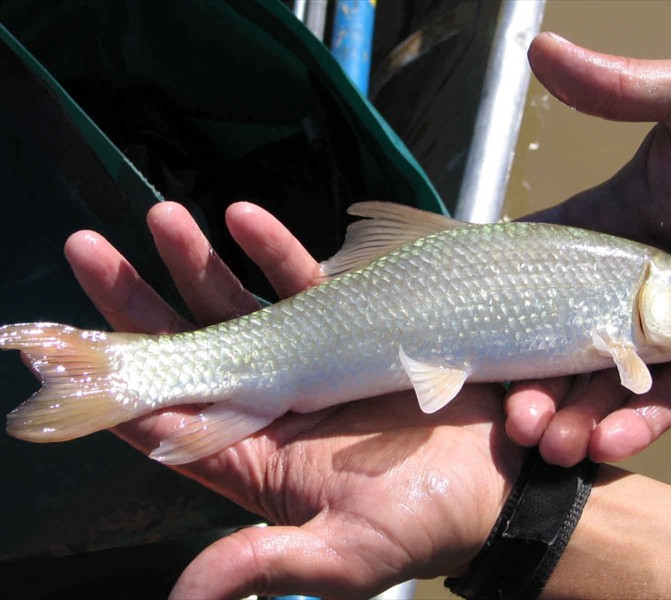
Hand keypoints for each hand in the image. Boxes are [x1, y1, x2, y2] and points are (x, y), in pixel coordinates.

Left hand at [64, 201, 525, 598]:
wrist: (496, 482)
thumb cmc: (423, 524)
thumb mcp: (344, 556)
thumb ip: (266, 561)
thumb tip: (184, 597)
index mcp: (251, 461)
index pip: (164, 419)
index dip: (115, 383)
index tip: (62, 340)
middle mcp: (266, 407)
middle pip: (185, 348)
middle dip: (136, 300)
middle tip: (88, 246)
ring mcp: (304, 364)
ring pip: (235, 306)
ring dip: (196, 262)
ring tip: (163, 216)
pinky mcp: (348, 332)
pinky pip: (301, 284)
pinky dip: (272, 251)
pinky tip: (246, 217)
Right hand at [504, 33, 670, 464]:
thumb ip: (618, 89)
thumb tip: (537, 50)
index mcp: (617, 232)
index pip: (545, 268)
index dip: (506, 298)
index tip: (464, 327)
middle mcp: (636, 288)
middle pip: (567, 342)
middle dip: (533, 380)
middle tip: (509, 411)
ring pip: (611, 383)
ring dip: (574, 414)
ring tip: (545, 438)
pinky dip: (638, 422)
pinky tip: (601, 441)